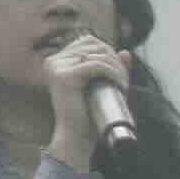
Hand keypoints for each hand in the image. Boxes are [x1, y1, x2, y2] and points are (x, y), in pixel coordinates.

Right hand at [43, 37, 131, 171]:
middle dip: (115, 60)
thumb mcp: (103, 86)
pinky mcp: (64, 76)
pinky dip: (114, 73)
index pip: (88, 41)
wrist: (77, 138)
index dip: (108, 52)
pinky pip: (97, 65)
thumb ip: (112, 68)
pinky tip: (120, 85)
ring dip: (117, 68)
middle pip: (94, 45)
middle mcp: (53, 61)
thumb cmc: (88, 114)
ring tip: (123, 85)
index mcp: (57, 61)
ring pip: (98, 55)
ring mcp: (56, 67)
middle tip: (124, 81)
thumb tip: (126, 52)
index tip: (119, 72)